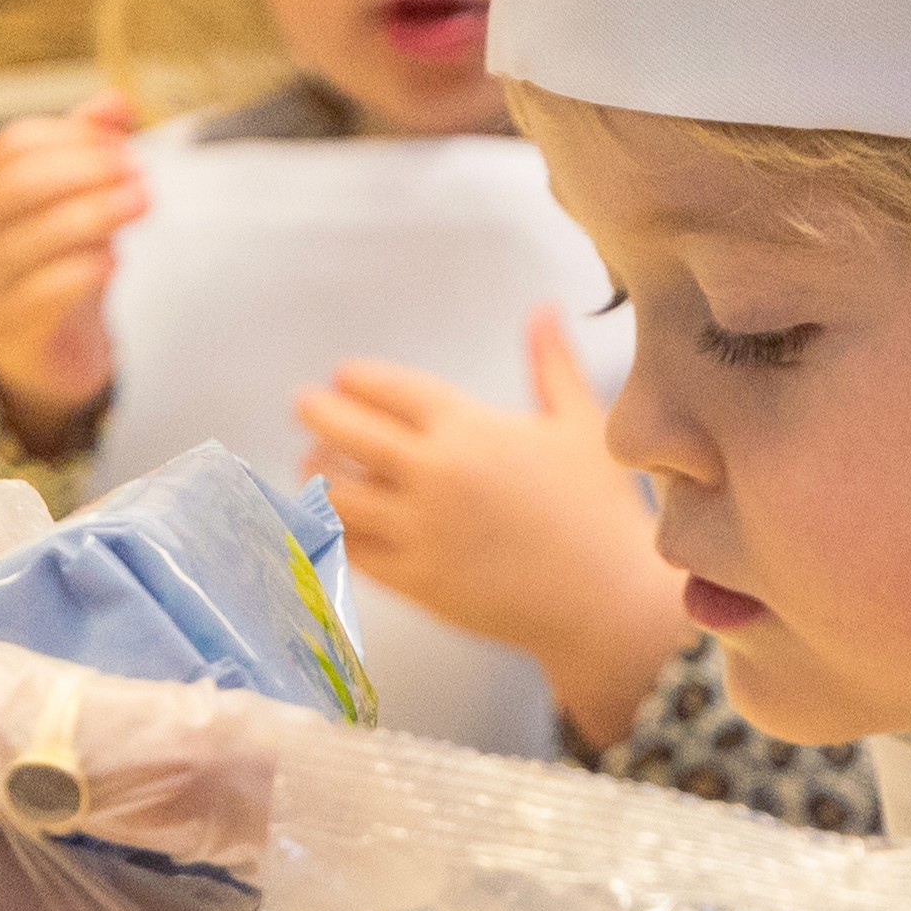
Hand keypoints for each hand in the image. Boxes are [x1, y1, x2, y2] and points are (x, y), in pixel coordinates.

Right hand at [0, 94, 144, 456]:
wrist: (38, 356)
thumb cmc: (53, 267)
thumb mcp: (67, 205)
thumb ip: (85, 153)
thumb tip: (116, 101)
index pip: (13, 146)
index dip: (71, 137)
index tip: (125, 143)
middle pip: (18, 187)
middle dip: (83, 171)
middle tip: (139, 171)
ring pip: (31, 241)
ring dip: (94, 215)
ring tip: (142, 203)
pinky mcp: (11, 332)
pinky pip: (40, 296)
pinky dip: (81, 272)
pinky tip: (115, 260)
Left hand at [295, 308, 685, 744]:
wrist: (606, 601)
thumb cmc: (601, 509)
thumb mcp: (581, 425)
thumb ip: (552, 365)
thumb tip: (541, 309)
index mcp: (469, 428)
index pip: (389, 390)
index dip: (357, 379)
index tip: (342, 376)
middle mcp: (433, 474)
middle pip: (346, 433)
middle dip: (318, 412)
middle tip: (305, 405)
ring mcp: (418, 530)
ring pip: (334, 494)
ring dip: (314, 473)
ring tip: (310, 465)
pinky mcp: (414, 581)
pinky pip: (349, 549)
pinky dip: (330, 529)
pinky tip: (326, 517)